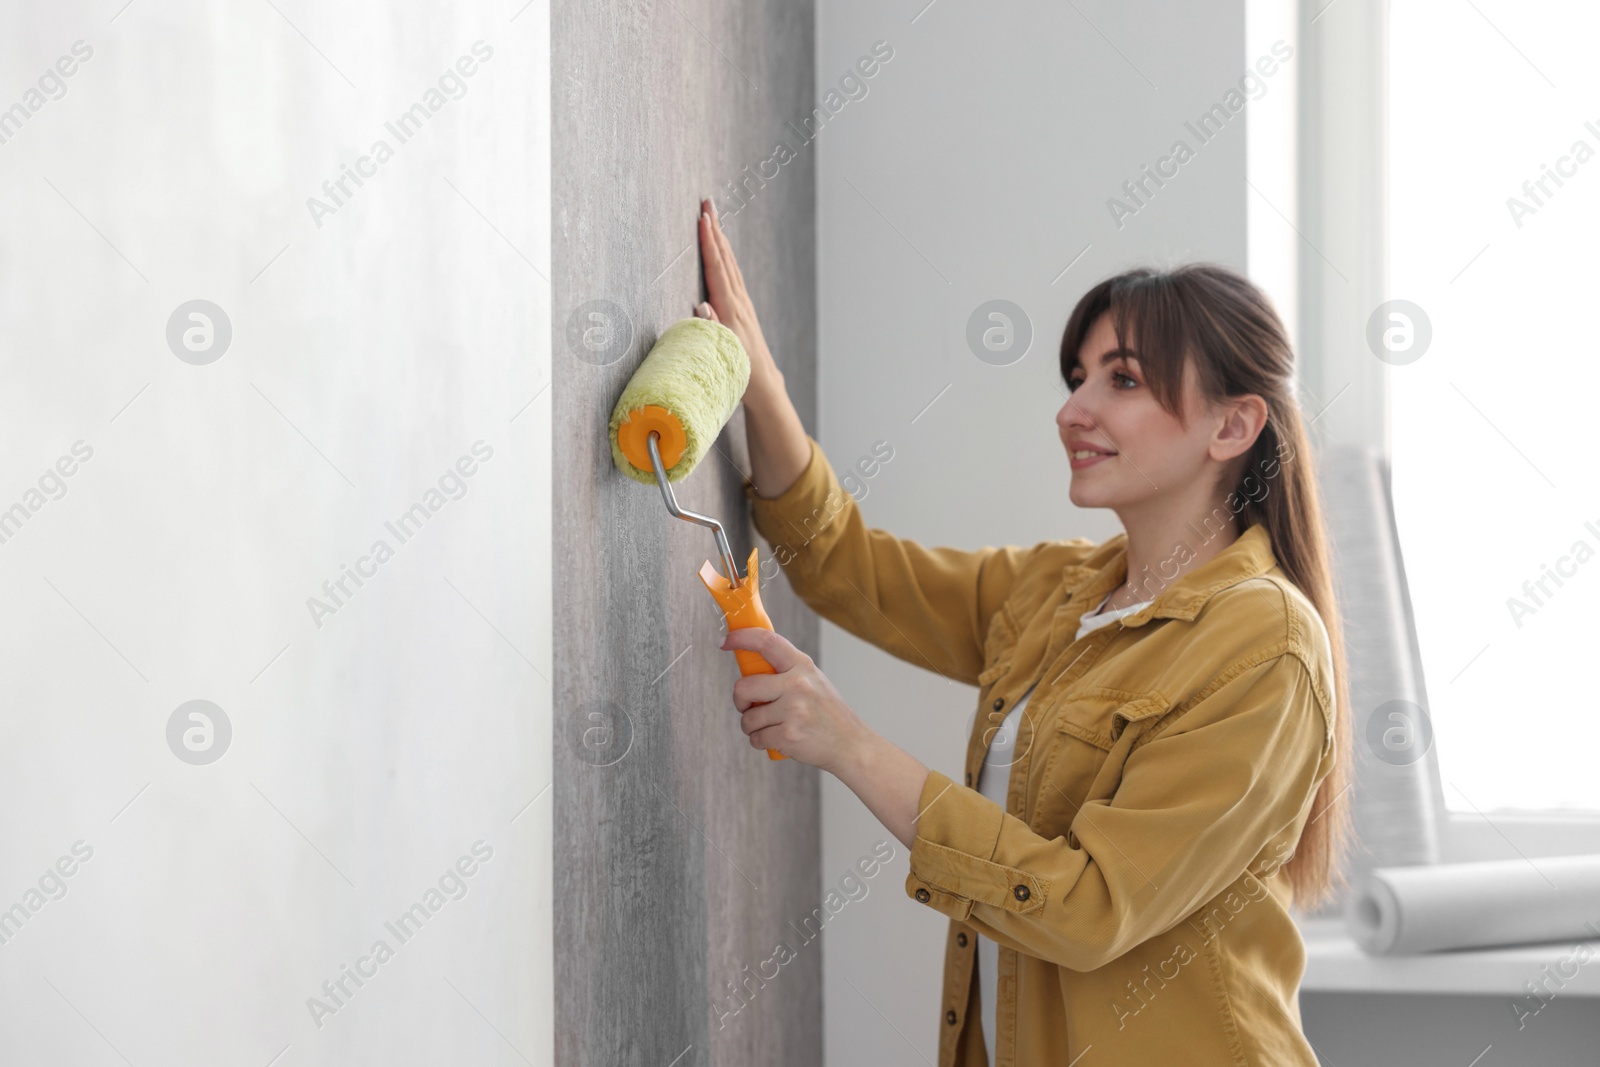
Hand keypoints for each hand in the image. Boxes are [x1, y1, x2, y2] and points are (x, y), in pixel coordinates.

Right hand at [695, 197, 777, 378]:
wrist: (764, 383)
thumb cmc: (741, 371)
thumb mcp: (724, 353)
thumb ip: (712, 329)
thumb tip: (701, 306)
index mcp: (731, 309)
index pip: (718, 269)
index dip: (709, 243)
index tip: (703, 219)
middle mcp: (739, 301)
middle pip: (725, 258)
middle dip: (716, 230)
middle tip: (707, 203)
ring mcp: (743, 304)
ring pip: (730, 264)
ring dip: (720, 239)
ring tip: (712, 218)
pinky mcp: (743, 309)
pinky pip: (732, 275)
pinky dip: (725, 257)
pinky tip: (723, 251)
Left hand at [722, 626, 871, 772]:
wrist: (851, 745)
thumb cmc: (828, 714)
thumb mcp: (814, 681)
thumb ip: (786, 672)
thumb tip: (751, 666)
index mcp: (803, 666)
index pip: (766, 641)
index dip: (741, 638)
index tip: (726, 642)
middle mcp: (798, 684)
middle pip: (744, 686)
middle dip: (740, 700)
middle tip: (748, 707)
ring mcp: (793, 710)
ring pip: (748, 718)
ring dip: (751, 727)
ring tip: (770, 727)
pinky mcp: (788, 735)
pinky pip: (756, 738)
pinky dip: (760, 742)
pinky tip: (777, 740)